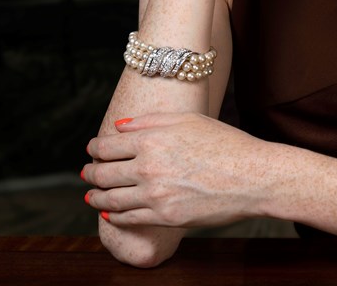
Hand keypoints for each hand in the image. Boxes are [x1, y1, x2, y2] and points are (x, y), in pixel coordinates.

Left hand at [84, 113, 271, 227]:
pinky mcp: (164, 217)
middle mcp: (148, 167)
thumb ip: (151, 121)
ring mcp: (155, 195)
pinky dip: (114, 215)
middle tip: (85, 173)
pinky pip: (129, 217)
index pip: (108, 146)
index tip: (91, 149)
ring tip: (90, 195)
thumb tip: (119, 126)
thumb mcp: (189, 120)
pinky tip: (110, 212)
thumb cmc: (224, 142)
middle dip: (90, 173)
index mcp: (151, 139)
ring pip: (111, 199)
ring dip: (95, 197)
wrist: (251, 175)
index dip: (95, 148)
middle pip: (104, 173)